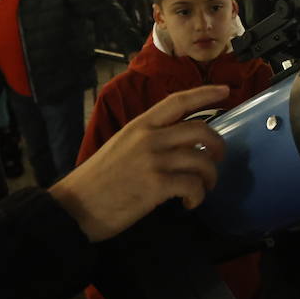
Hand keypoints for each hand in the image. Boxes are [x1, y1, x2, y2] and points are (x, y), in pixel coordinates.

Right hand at [49, 85, 228, 241]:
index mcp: (139, 125)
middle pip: (200, 130)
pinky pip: (193, 185)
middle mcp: (149, 138)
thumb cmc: (96, 180)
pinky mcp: (156, 186)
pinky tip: (189, 203)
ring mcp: (153, 161)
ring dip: (210, 177)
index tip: (225, 91)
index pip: (177, 101)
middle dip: (217, 145)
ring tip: (203, 188)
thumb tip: (176, 144)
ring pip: (201, 160)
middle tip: (217, 159)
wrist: (74, 206)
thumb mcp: (120, 146)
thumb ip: (147, 139)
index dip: (205, 93)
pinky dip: (198, 196)